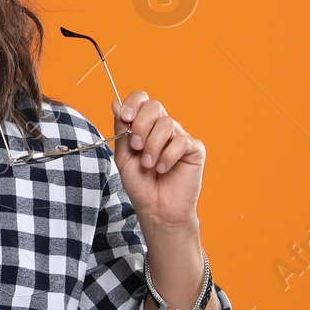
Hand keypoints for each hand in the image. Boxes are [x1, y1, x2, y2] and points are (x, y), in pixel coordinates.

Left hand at [112, 91, 205, 230]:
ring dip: (153, 146)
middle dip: (141, 125)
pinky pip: (181, 141)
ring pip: (167, 123)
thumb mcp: (124, 156)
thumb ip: (121, 130)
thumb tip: (115, 103)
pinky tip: (163, 169)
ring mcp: (180, 137)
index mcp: (146, 126)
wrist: (157, 209)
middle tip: (136, 146)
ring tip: (149, 165)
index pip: (142, 100)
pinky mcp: (195, 149)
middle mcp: (164, 128)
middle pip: (154, 106)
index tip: (125, 118)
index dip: (133, 103)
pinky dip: (168, 156)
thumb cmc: (141, 185)